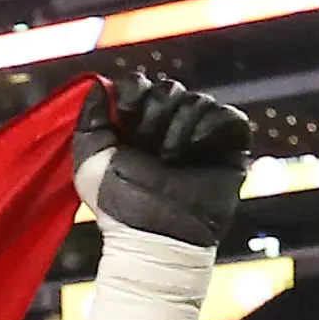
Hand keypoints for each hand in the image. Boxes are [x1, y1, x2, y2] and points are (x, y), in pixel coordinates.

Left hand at [73, 74, 249, 250]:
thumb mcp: (90, 162)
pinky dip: (210, 128)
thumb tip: (97, 86)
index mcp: (136, 127)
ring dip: (178, 128)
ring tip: (169, 160)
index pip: (140, 85)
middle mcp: (170, 126)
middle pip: (169, 88)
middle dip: (155, 114)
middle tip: (148, 149)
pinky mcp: (230, 144)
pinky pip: (228, 116)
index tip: (126, 116)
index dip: (134, 93)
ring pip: (198, 100)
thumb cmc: (120, 206)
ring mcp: (202, 134)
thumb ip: (88, 121)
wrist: (156, 235)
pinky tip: (194, 149)